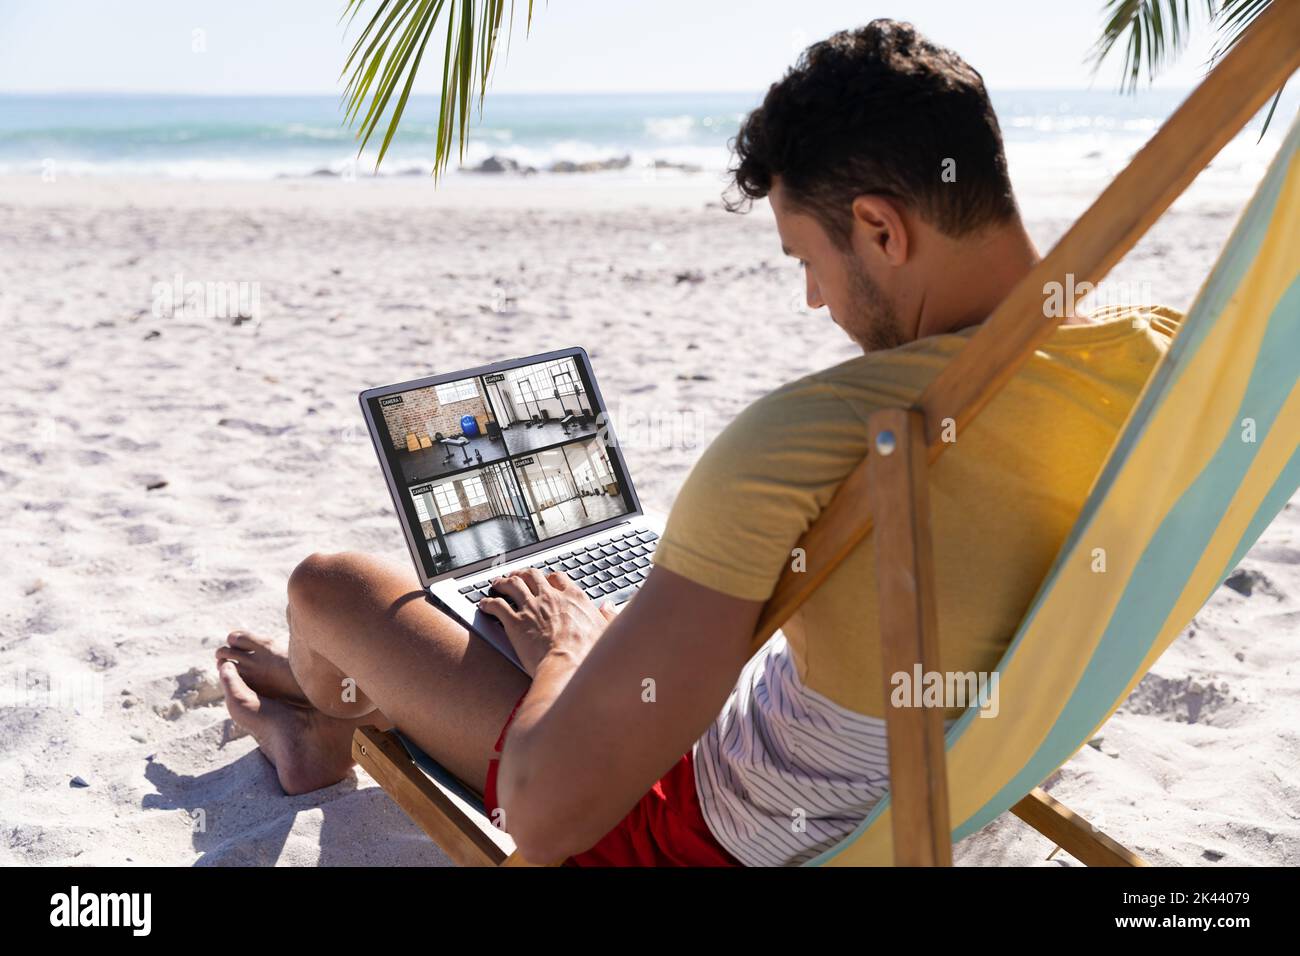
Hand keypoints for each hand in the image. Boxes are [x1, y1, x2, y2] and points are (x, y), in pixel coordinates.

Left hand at [479, 568, 616, 676]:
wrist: (567, 667)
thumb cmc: (588, 654)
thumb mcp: (606, 632)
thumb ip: (607, 616)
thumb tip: (609, 607)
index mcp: (573, 597)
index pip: (558, 578)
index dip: (550, 578)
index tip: (547, 581)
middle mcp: (550, 597)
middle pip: (533, 575)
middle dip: (523, 574)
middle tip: (517, 576)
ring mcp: (531, 607)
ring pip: (512, 584)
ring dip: (503, 582)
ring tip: (497, 583)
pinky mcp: (514, 621)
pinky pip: (497, 605)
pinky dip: (489, 603)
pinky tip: (484, 605)